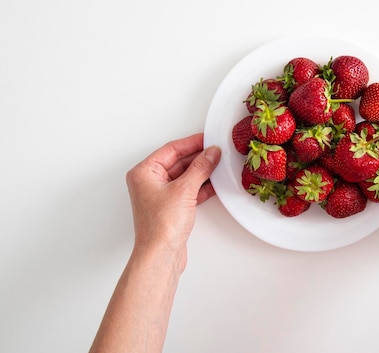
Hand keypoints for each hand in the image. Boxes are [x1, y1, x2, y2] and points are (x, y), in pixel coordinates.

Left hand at [125, 133, 220, 267]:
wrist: (161, 254)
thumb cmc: (161, 226)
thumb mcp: (184, 189)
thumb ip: (200, 168)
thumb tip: (211, 153)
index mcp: (144, 172)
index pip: (171, 149)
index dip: (192, 143)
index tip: (208, 139)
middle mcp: (149, 182)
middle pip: (178, 161)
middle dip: (199, 158)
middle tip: (217, 152)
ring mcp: (160, 195)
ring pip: (185, 176)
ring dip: (202, 172)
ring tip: (218, 166)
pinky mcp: (171, 207)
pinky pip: (188, 189)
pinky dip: (201, 186)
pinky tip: (214, 183)